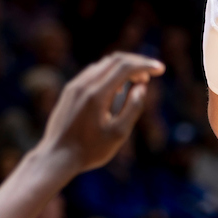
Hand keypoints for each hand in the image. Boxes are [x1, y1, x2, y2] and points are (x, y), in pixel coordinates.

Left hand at [39, 53, 164, 175]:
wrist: (56, 157)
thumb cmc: (89, 150)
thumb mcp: (118, 134)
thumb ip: (132, 108)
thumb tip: (141, 87)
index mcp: (96, 94)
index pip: (125, 67)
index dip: (145, 65)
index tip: (160, 69)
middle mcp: (83, 84)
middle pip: (114, 60)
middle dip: (136, 63)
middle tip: (150, 75)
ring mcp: (74, 86)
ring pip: (103, 65)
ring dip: (122, 68)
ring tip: (136, 82)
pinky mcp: (69, 91)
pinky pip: (92, 73)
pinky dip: (109, 74)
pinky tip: (117, 88)